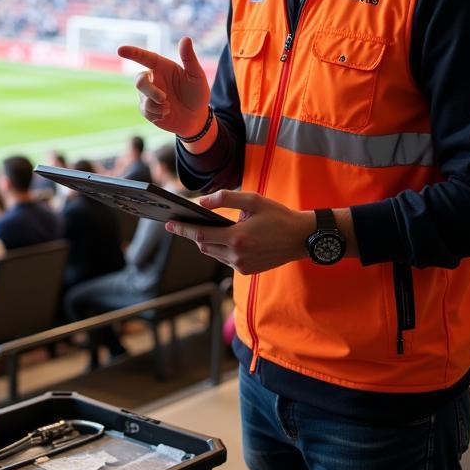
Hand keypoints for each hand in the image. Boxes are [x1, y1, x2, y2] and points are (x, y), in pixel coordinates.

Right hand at [118, 36, 209, 137]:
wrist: (196, 118)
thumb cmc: (197, 94)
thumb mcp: (197, 75)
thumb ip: (189, 58)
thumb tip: (185, 38)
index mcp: (162, 67)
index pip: (144, 57)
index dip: (132, 53)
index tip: (120, 50)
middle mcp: (153, 79)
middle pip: (139, 81)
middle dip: (150, 91)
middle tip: (164, 99)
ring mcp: (148, 95)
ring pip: (143, 97)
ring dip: (157, 104)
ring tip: (170, 107)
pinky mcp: (147, 109)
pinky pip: (145, 110)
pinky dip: (158, 113)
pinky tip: (167, 113)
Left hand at [166, 190, 315, 274]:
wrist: (301, 238)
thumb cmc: (278, 216)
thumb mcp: (253, 200)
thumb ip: (225, 199)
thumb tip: (201, 202)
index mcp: (237, 238)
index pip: (200, 235)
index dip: (182, 229)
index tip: (168, 224)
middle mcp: (237, 255)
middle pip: (204, 246)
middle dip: (194, 234)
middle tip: (185, 222)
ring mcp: (242, 265)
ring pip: (214, 254)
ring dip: (208, 242)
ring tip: (209, 227)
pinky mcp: (247, 270)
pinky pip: (225, 259)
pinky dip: (221, 248)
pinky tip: (227, 237)